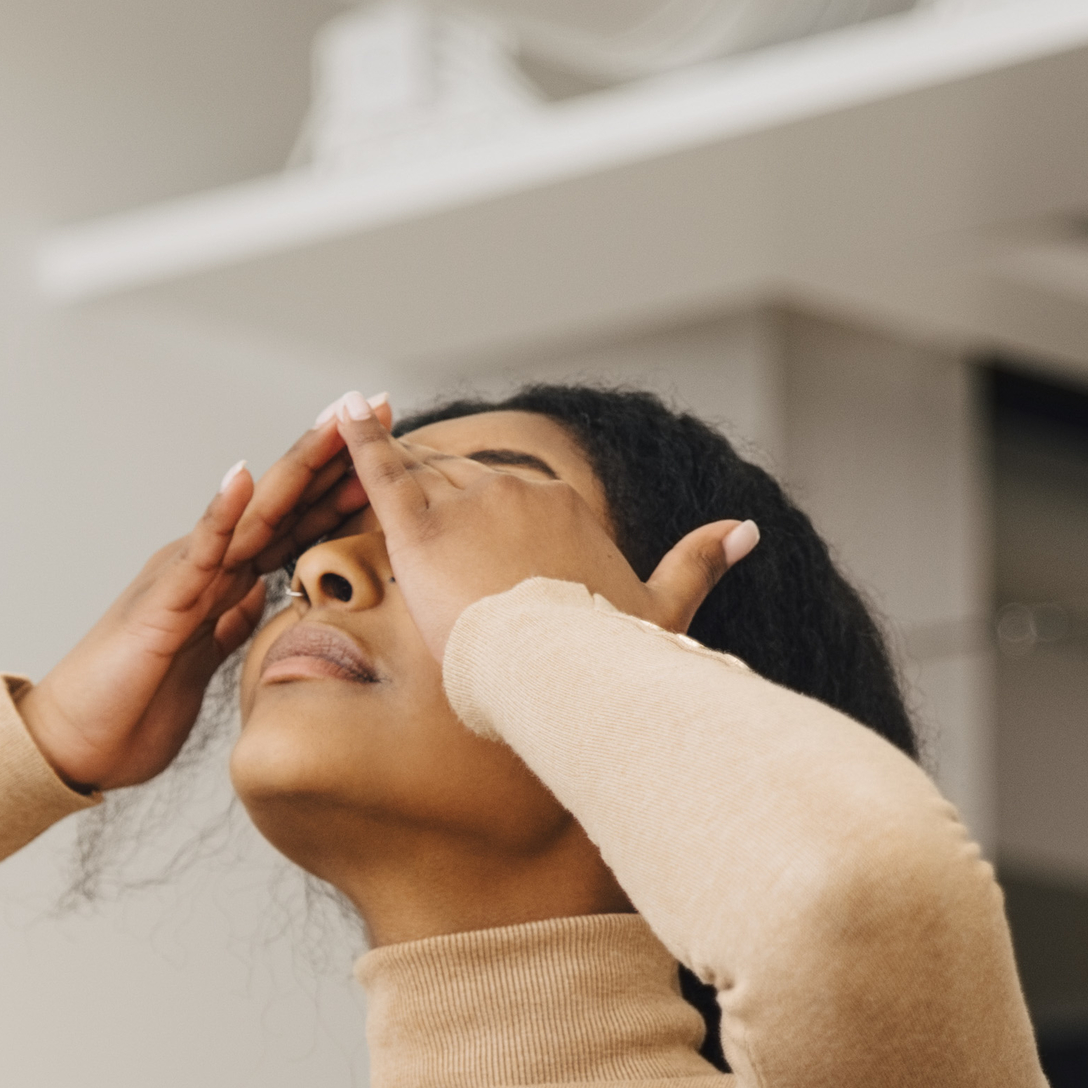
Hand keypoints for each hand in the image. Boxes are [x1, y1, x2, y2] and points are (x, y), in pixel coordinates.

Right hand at [17, 395, 377, 791]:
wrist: (77, 741)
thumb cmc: (133, 705)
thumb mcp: (203, 661)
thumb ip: (230, 623)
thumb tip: (261, 599)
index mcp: (223, 581)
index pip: (293, 523)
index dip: (341, 486)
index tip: (392, 450)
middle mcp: (206, 566)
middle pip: (282, 501)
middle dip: (333, 454)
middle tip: (380, 404)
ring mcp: (184, 577)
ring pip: (252, 512)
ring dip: (295, 466)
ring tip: (334, 422)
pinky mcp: (162, 603)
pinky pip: (197, 553)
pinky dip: (221, 514)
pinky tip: (244, 477)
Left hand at [330, 395, 757, 659]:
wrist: (565, 675)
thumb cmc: (611, 654)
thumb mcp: (662, 609)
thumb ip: (699, 563)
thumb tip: (748, 528)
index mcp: (563, 507)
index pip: (512, 501)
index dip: (488, 525)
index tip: (477, 555)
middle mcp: (517, 492)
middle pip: (465, 489)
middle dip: (441, 513)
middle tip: (412, 541)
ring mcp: (469, 506)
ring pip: (424, 484)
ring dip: (395, 486)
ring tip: (373, 498)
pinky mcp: (421, 530)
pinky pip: (382, 474)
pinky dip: (359, 442)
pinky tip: (340, 413)